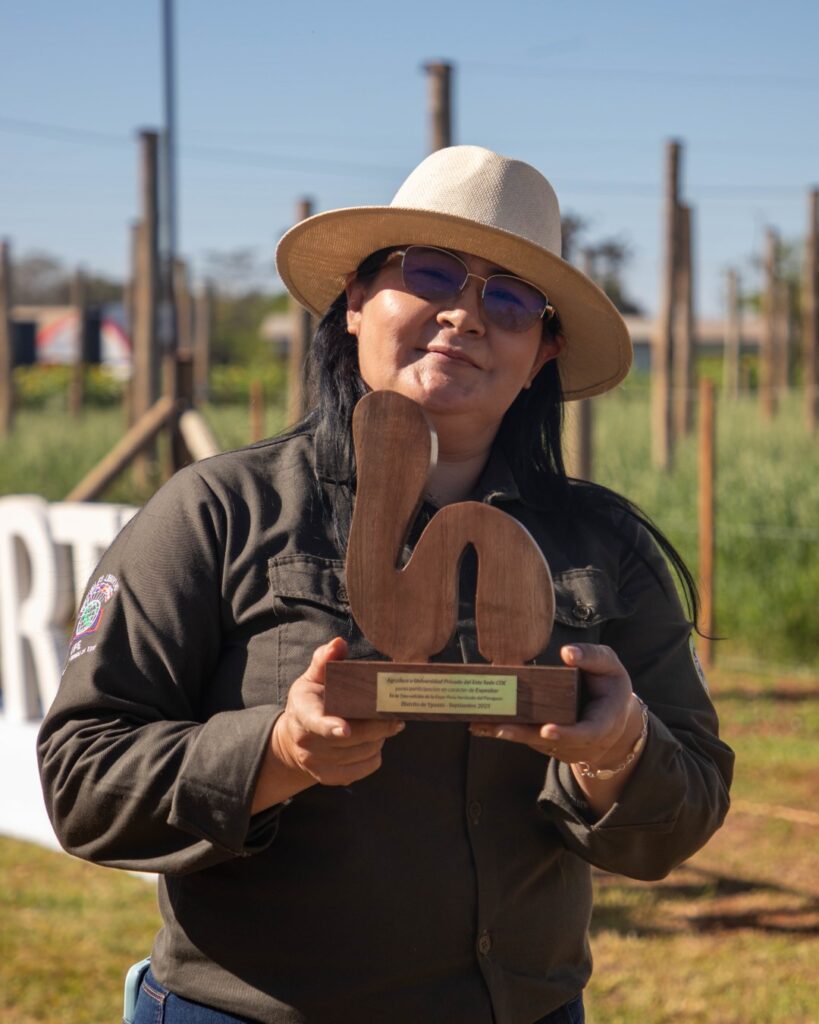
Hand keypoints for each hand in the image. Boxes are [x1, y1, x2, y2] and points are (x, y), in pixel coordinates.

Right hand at [271, 637, 404, 786]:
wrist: (293, 739)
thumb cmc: (310, 701)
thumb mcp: (311, 678)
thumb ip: (324, 659)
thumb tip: (338, 643)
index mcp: (302, 712)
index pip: (315, 722)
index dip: (330, 727)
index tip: (346, 729)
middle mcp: (306, 742)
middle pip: (352, 738)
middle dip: (379, 726)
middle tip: (396, 716)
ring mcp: (316, 763)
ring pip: (362, 753)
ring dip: (379, 739)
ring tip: (383, 725)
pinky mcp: (330, 778)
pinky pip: (364, 768)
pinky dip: (375, 755)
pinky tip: (375, 742)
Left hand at [468, 643, 637, 767]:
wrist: (614, 716)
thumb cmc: (610, 687)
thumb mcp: (611, 667)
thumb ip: (593, 657)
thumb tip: (567, 652)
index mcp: (603, 723)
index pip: (585, 733)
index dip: (566, 734)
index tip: (546, 729)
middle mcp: (581, 742)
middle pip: (550, 742)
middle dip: (524, 735)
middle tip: (500, 727)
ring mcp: (564, 747)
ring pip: (534, 742)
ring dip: (508, 734)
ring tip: (481, 724)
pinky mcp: (549, 745)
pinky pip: (527, 738)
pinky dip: (506, 731)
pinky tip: (481, 725)